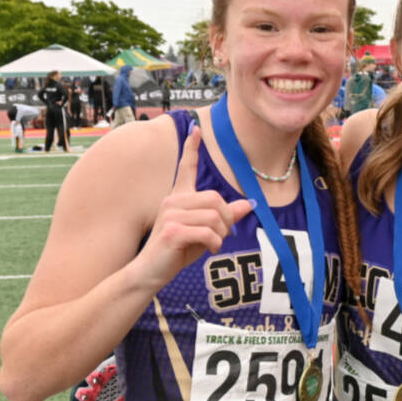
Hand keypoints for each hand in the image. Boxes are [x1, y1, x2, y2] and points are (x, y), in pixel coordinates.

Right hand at [134, 126, 253, 290]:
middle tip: (221, 235)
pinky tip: (209, 249)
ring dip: (221, 234)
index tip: (195, 128)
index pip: (185, 168)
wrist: (151, 272)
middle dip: (227, 220)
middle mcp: (172, 201)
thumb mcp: (205, 231)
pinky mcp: (173, 231)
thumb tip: (250, 204)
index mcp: (178, 198)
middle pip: (217, 199)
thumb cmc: (177, 251)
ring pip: (215, 217)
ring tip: (212, 244)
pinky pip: (209, 233)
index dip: (191, 148)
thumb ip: (225, 216)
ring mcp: (171, 215)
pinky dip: (215, 243)